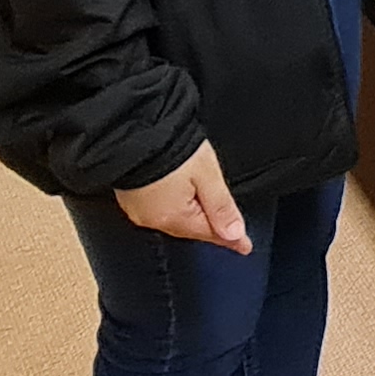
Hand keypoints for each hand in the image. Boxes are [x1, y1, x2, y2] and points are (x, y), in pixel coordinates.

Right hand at [113, 139, 248, 253]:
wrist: (134, 129)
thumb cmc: (171, 147)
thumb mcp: (207, 175)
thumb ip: (221, 207)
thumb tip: (235, 233)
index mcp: (174, 217)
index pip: (210, 234)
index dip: (231, 239)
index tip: (245, 246)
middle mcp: (153, 220)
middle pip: (191, 228)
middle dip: (210, 226)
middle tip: (231, 229)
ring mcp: (138, 210)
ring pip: (174, 219)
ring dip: (191, 215)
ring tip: (205, 209)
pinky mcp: (129, 198)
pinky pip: (158, 209)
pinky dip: (172, 206)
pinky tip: (179, 197)